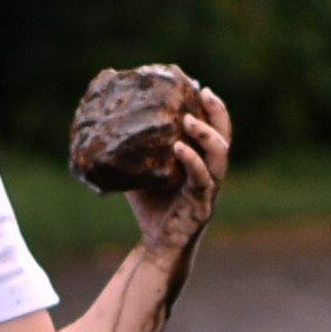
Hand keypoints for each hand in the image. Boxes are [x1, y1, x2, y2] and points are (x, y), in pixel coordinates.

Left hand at [128, 83, 229, 254]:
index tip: (200, 87)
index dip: (213, 108)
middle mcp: (211, 171)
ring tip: (189, 119)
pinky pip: (202, 179)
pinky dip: (192, 161)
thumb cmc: (151, 205)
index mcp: (202, 160)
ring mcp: (210, 188)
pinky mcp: (203, 204)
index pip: (215, 129)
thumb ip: (135, 151)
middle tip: (204, 93)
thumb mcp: (141, 170)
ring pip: (220, 156)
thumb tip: (105, 125)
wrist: (156, 244)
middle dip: (218, 113)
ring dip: (207, 134)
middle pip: (225, 137)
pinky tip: (178, 149)